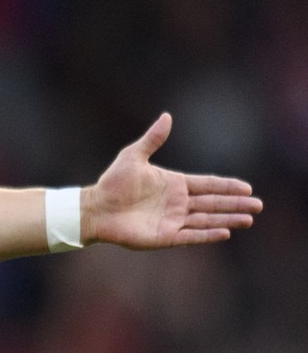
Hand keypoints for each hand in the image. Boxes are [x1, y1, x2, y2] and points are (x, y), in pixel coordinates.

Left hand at [85, 113, 262, 248]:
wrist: (96, 208)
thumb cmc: (112, 182)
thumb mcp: (133, 156)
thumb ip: (153, 139)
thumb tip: (167, 116)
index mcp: (174, 184)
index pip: (208, 184)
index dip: (227, 186)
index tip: (247, 188)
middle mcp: (177, 203)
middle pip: (213, 203)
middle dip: (235, 204)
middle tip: (258, 206)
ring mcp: (172, 220)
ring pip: (206, 219)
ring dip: (227, 219)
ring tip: (248, 219)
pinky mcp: (164, 236)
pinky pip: (191, 235)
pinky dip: (207, 234)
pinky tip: (225, 233)